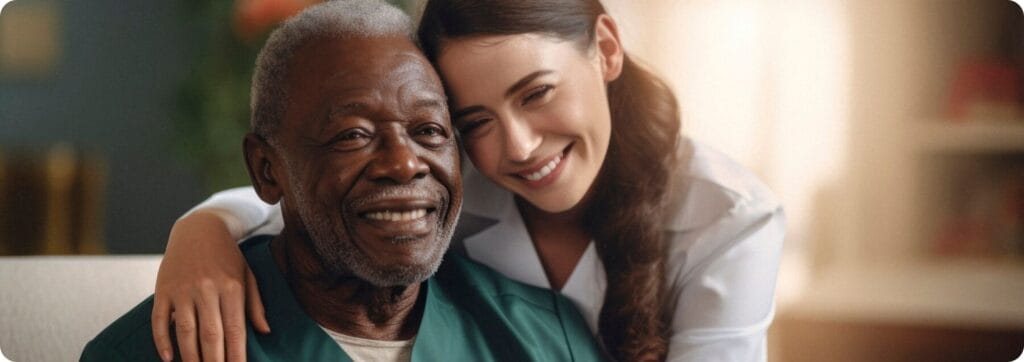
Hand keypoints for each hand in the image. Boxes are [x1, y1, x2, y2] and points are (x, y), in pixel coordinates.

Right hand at [151, 210, 270, 361]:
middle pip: (210, 335)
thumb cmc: (227, 256)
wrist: (198, 228)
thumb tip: (264, 332)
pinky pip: (160, 320)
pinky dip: (163, 341)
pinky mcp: (163, 289)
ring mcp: (182, 290)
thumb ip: (255, 304)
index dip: (236, 355)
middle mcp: (207, 289)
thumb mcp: (247, 275)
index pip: (235, 330)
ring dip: (190, 357)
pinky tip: (169, 358)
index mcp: (231, 287)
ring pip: (186, 331)